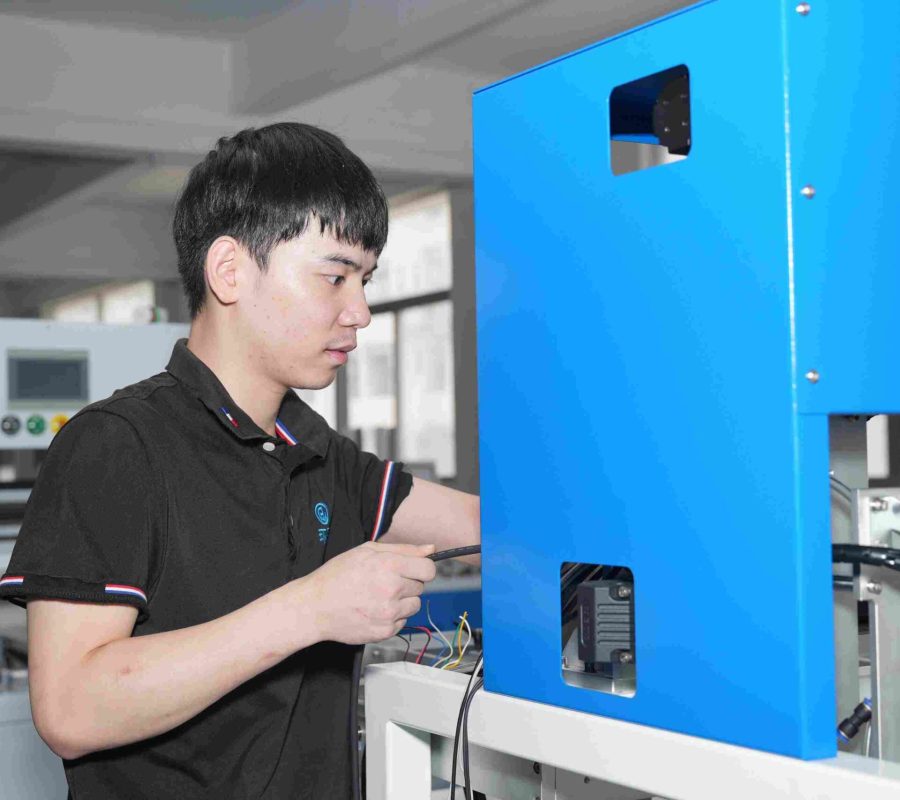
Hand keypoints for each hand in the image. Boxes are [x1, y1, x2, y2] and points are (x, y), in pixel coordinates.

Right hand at [300, 541, 436, 644]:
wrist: (314, 607)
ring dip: (402, 601)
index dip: (421, 568)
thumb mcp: (367, 551)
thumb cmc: (337, 576)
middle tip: (383, 582)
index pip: (428, 569)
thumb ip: (403, 549)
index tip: (413, 570)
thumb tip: (430, 549)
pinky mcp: (385, 631)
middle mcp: (392, 589)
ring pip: (414, 605)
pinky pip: (403, 622)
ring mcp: (389, 612)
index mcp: (389, 565)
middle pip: (420, 587)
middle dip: (407, 583)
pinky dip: (392, 617)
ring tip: (378, 597)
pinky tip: (374, 610)